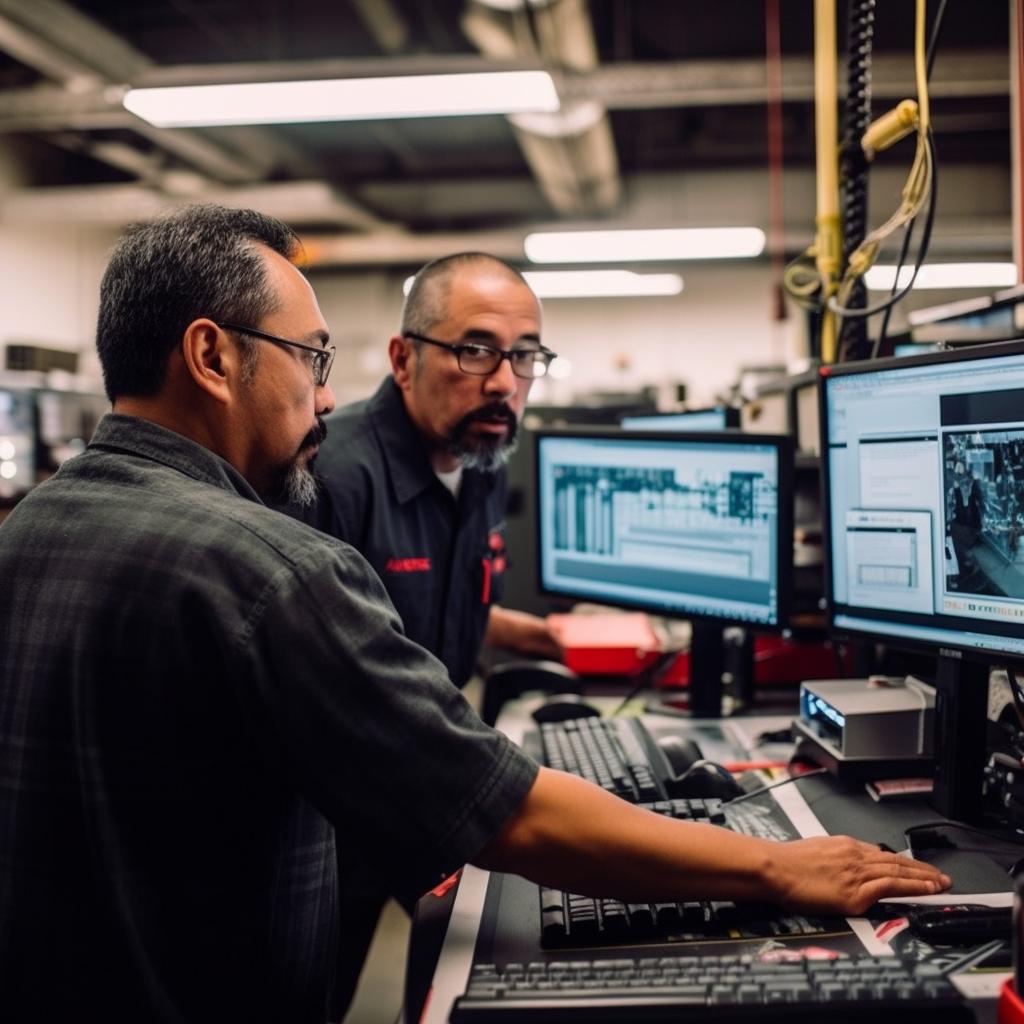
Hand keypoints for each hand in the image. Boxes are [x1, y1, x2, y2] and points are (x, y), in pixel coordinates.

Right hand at [768, 835, 950, 915]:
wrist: (773, 868)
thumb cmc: (784, 863)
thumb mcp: (812, 852)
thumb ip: (831, 860)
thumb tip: (838, 870)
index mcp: (843, 846)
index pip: (880, 853)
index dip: (902, 862)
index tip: (914, 867)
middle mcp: (854, 856)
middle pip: (896, 861)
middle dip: (921, 869)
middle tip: (941, 875)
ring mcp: (857, 873)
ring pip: (900, 872)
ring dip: (925, 878)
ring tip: (942, 883)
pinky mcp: (856, 893)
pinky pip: (893, 887)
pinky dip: (914, 887)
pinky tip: (927, 890)